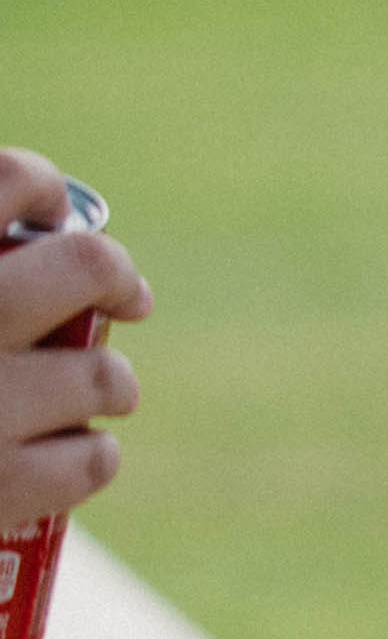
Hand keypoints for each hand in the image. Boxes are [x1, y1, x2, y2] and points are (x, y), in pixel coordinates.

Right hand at [0, 152, 146, 537]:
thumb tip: (1, 237)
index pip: (7, 178)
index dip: (41, 187)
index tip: (48, 211)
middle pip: (90, 265)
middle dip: (117, 279)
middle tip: (125, 299)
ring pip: (104, 374)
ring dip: (109, 382)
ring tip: (98, 390)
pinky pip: (91, 460)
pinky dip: (91, 458)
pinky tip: (74, 455)